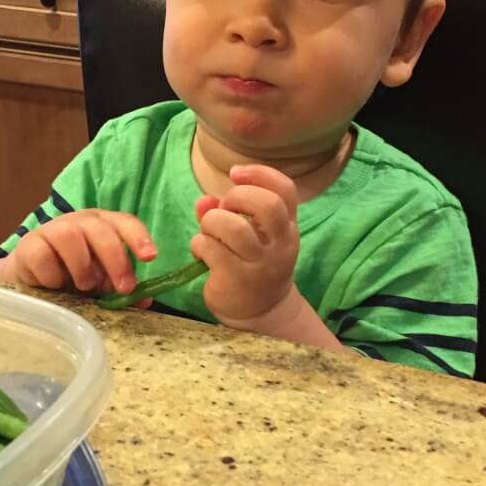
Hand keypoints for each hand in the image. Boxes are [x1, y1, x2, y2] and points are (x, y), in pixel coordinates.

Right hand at [12, 209, 156, 297]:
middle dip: (115, 259)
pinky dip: (52, 274)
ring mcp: (52, 230)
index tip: (150, 257)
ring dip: (82, 265)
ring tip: (83, 286)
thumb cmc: (73, 276)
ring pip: (69, 235)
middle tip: (123, 288)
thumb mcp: (101, 282)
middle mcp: (79, 222)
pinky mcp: (28, 245)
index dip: (138, 237)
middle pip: (100, 229)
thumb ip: (121, 288)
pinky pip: (42, 254)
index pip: (124, 222)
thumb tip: (145, 299)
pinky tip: (54, 285)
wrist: (32, 279)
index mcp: (103, 225)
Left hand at [190, 165, 299, 324]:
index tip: (235, 174)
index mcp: (287, 228)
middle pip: (267, 205)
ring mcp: (259, 265)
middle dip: (237, 197)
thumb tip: (205, 200)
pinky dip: (199, 244)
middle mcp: (279, 245)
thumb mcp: (251, 235)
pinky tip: (201, 252)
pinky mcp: (236, 280)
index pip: (286, 191)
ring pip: (234, 227)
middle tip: (224, 208)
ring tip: (209, 231)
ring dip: (212, 221)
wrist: (260, 312)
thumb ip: (228, 212)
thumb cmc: (252, 264)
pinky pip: (211, 249)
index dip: (261, 174)